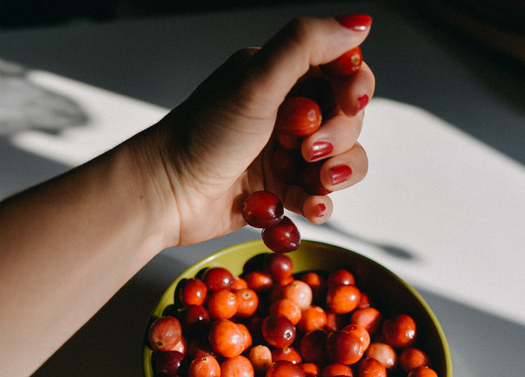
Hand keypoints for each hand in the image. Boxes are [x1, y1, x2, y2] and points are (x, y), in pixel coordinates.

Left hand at [139, 16, 374, 246]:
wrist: (165, 194)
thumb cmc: (201, 136)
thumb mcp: (255, 82)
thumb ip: (305, 45)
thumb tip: (359, 23)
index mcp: (277, 74)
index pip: (340, 69)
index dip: (354, 86)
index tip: (349, 103)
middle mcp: (283, 110)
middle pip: (346, 118)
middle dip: (339, 137)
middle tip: (307, 150)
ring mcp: (282, 151)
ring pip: (339, 158)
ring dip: (336, 173)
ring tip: (314, 183)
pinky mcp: (279, 187)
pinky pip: (319, 193)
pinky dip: (320, 201)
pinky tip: (309, 206)